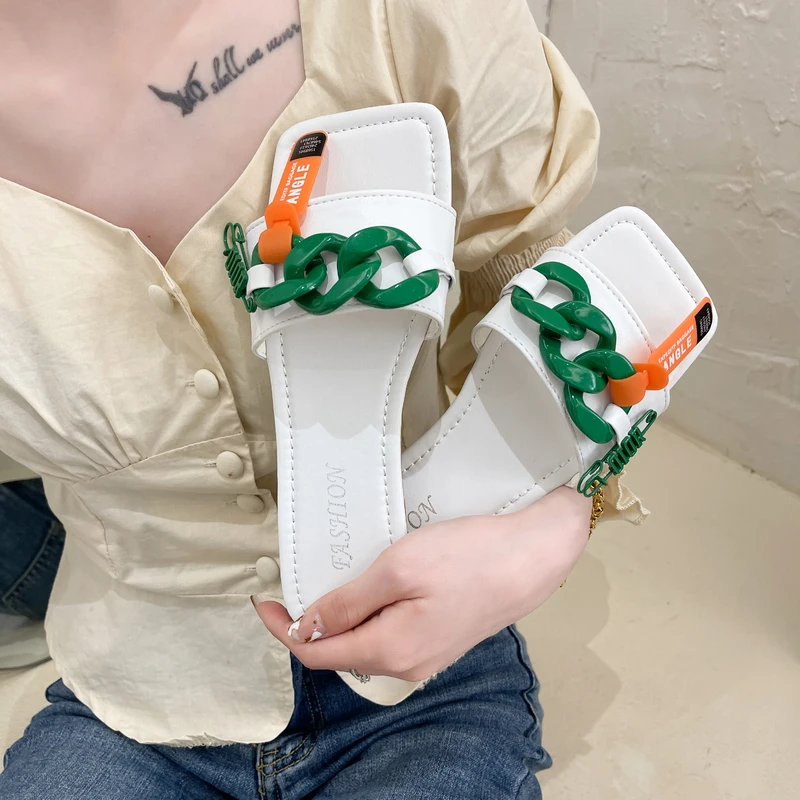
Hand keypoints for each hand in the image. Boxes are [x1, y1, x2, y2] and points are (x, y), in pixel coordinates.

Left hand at [253, 487, 590, 681]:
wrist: (535, 554)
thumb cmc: (469, 556)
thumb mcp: (398, 569)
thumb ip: (347, 603)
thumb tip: (307, 629)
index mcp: (390, 651)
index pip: (317, 653)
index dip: (284, 630)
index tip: (264, 601)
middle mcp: (406, 665)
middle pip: (341, 651)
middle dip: (313, 621)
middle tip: (301, 578)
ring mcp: (427, 655)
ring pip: (366, 641)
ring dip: (343, 615)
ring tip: (336, 576)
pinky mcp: (441, 639)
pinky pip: (390, 632)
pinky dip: (371, 612)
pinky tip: (375, 585)